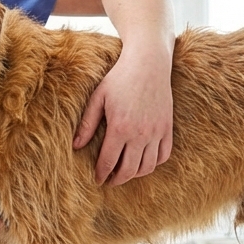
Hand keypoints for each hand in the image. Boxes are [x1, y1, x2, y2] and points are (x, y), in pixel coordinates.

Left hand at [73, 46, 172, 185]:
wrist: (149, 63)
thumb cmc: (119, 78)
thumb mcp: (98, 98)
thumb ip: (87, 124)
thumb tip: (75, 146)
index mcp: (120, 127)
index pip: (109, 162)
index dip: (101, 174)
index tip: (97, 179)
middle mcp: (140, 134)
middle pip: (128, 170)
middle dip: (117, 179)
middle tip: (109, 180)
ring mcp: (156, 132)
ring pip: (147, 167)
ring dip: (135, 174)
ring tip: (125, 172)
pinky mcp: (167, 128)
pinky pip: (163, 155)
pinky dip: (154, 163)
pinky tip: (143, 161)